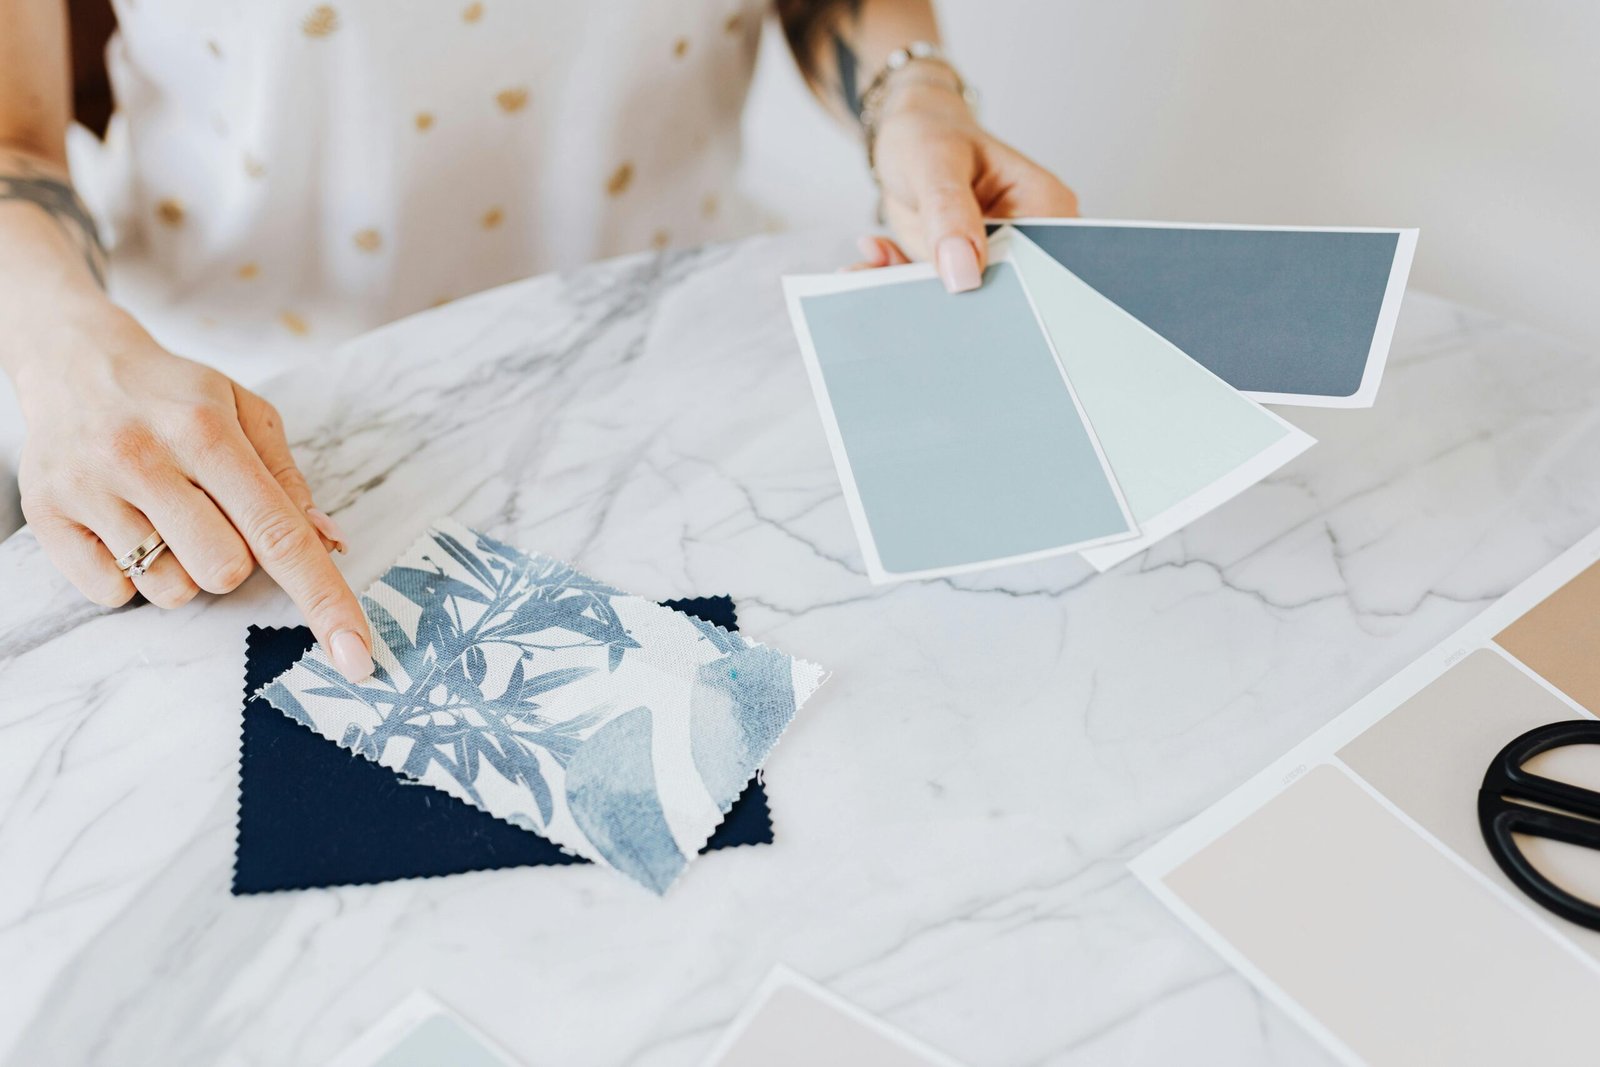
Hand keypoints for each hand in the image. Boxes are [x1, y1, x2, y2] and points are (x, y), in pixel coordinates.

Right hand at [10, 303, 374, 680]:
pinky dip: (129, 575)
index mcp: (206, 432)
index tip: (355, 654)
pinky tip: (123, 523)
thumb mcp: (244, 411)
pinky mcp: (48, 516)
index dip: (324, 598)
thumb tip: (330, 543)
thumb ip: (287, 479)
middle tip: (209, 513)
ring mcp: (90, 489)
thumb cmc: (175, 395)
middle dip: (233, 558)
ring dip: (181, 568)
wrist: (73, 359)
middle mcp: (144, 459)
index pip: (280, 533)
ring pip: (170, 591)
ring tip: (162, 513)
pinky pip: (114, 595)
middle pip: (225, 573)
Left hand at [852, 75, 1078, 290]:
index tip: (958, 290)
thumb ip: (949, 214)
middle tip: (905, 281)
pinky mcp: (957, 271)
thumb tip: (964, 274)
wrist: (907, 138)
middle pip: (1005, 291)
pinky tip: (877, 256)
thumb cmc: (931, 133)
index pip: (1041, 264)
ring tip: (881, 265)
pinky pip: (931, 294)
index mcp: (1043, 204)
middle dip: (952, 296)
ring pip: (961, 300)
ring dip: (915, 290)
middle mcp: (1024, 238)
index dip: (1006, 287)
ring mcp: (990, 258)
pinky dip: (898, 280)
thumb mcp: (935, 162)